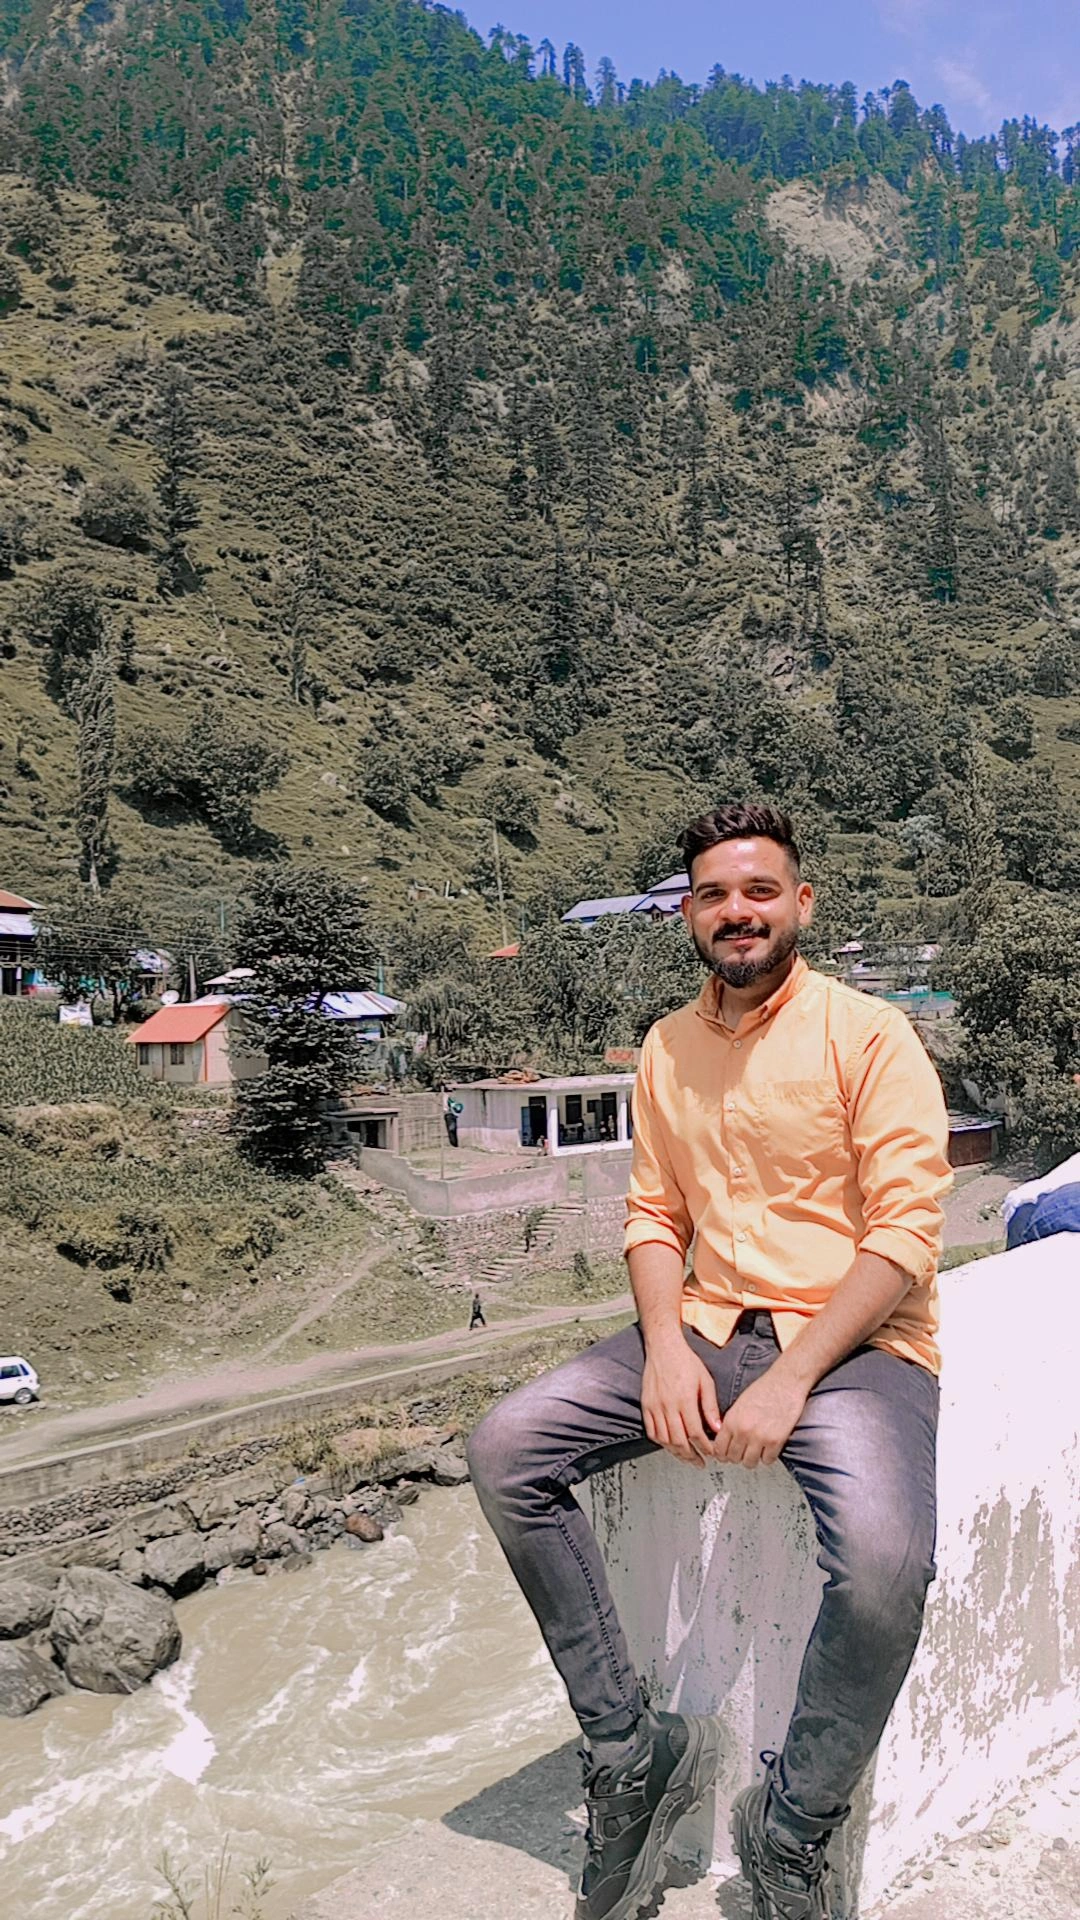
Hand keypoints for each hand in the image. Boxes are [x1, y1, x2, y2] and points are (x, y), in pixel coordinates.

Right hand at [642, 1336, 722, 1468]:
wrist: (664, 1347)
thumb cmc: (686, 1361)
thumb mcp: (705, 1381)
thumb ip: (710, 1406)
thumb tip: (717, 1428)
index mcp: (685, 1399)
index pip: (695, 1433)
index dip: (705, 1447)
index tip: (711, 1453)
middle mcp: (668, 1405)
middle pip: (679, 1441)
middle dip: (691, 1455)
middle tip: (700, 1462)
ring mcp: (655, 1406)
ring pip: (664, 1439)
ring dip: (676, 1452)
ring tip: (687, 1457)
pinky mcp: (646, 1405)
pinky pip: (651, 1431)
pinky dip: (661, 1442)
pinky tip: (670, 1445)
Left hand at [712, 1367, 807, 1469]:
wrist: (786, 1381)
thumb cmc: (764, 1389)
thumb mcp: (739, 1404)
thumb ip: (731, 1423)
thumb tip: (725, 1441)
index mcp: (731, 1420)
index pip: (719, 1449)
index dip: (723, 1454)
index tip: (726, 1455)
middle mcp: (742, 1431)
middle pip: (733, 1458)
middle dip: (738, 1456)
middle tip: (744, 1451)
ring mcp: (759, 1437)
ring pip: (749, 1463)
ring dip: (753, 1458)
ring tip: (757, 1449)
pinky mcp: (776, 1441)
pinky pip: (768, 1461)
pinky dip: (769, 1456)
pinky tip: (769, 1447)